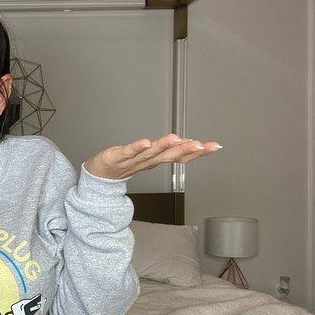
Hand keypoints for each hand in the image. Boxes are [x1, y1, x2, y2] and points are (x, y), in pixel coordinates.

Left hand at [84, 133, 221, 179]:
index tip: (215, 146)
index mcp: (156, 160)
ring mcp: (132, 160)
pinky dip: (137, 147)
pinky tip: (146, 142)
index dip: (198, 152)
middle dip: (186, 150)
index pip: (180, 157)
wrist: (99, 175)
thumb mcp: (150, 157)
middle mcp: (147, 161)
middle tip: (200, 144)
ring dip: (164, 146)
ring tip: (177, 139)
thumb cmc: (125, 164)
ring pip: (151, 153)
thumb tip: (189, 144)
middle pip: (169, 156)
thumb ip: (169, 151)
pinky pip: (128, 152)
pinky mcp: (117, 157)